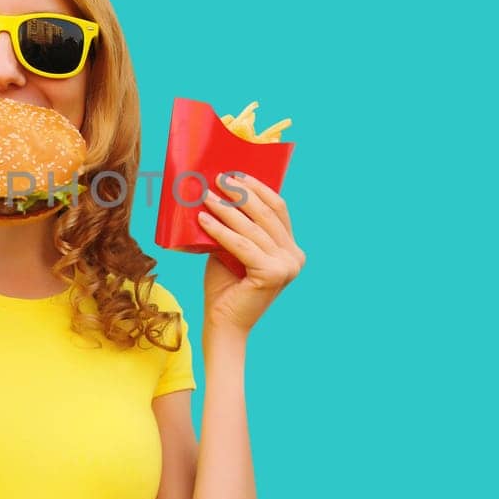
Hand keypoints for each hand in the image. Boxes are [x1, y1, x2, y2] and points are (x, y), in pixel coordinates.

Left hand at [197, 175, 305, 333]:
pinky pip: (241, 244)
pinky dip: (220, 230)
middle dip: (241, 193)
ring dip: (226, 208)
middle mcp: (295, 256)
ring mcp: (287, 266)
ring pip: (252, 228)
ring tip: (206, 196)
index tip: (236, 174)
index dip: (258, 188)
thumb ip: (235, 226)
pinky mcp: (272, 274)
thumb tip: (220, 192)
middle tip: (219, 179)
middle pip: (267, 214)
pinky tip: (203, 219)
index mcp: (291, 250)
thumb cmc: (225, 287)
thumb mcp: (232, 249)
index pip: (278, 209)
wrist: (223, 324)